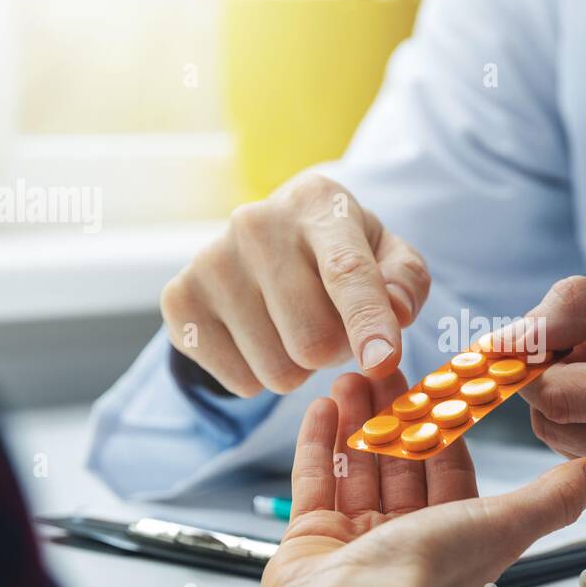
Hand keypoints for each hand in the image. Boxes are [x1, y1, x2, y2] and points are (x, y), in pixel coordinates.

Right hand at [161, 173, 430, 396]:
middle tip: (332, 325)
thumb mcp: (388, 255)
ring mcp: (210, 261)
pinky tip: (259, 336)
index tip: (382, 361)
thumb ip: (406, 282)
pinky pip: (240, 382)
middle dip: (336, 351)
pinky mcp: (179, 300)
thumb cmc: (341, 251)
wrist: (266, 241)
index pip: (346, 272)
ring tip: (294, 328)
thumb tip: (395, 312)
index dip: (367, 321)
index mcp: (318, 204)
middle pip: (314, 341)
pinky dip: (260, 375)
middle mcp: (257, 224)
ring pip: (278, 371)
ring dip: (299, 367)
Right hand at [261, 371, 585, 586]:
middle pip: (401, 461)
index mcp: (454, 537)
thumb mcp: (501, 525)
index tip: (436, 381)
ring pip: (359, 466)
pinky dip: (319, 444)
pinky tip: (323, 406)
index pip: (450, 467)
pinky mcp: (311, 540)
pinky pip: (316, 482)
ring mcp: (356, 539)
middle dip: (393, 412)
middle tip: (384, 365)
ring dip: (356, 420)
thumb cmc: (423, 575)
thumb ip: (552, 498)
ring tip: (351, 374)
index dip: (444, 422)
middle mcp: (405, 538)